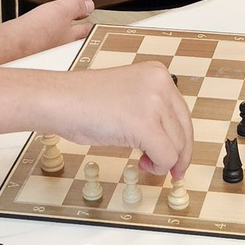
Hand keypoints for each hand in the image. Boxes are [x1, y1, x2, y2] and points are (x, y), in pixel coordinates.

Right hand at [0, 0, 95, 65]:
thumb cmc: (29, 36)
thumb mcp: (59, 11)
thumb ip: (75, 6)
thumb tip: (89, 4)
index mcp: (68, 39)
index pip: (85, 31)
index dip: (91, 25)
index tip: (96, 23)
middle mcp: (56, 48)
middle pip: (71, 39)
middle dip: (78, 33)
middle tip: (84, 28)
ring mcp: (39, 50)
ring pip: (53, 40)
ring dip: (56, 34)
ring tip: (61, 27)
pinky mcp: (23, 49)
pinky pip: (35, 39)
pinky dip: (37, 34)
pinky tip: (33, 29)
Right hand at [52, 61, 192, 178]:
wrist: (59, 101)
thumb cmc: (83, 102)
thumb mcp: (129, 97)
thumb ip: (151, 111)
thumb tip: (170, 140)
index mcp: (157, 73)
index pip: (182, 113)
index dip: (182, 140)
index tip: (178, 156)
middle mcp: (161, 83)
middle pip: (184, 130)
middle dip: (180, 155)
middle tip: (173, 171)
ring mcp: (154, 103)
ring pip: (177, 146)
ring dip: (162, 161)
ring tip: (143, 161)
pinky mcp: (145, 125)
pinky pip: (166, 156)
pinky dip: (157, 166)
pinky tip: (141, 163)